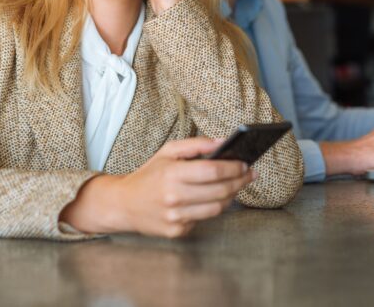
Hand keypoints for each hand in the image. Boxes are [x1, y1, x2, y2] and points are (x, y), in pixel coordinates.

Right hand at [61, 137, 254, 237]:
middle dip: (239, 182)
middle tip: (249, 175)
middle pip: (220, 190)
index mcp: (172, 174)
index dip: (234, 167)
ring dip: (231, 196)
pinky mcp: (176, 231)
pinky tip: (212, 199)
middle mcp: (174, 197)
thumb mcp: (168, 151)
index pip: (213, 170)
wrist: (124, 204)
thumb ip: (196, 145)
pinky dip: (211, 208)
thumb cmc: (149, 175)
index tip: (246, 164)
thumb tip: (223, 142)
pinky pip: (203, 220)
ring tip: (235, 186)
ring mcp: (175, 217)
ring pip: (217, 208)